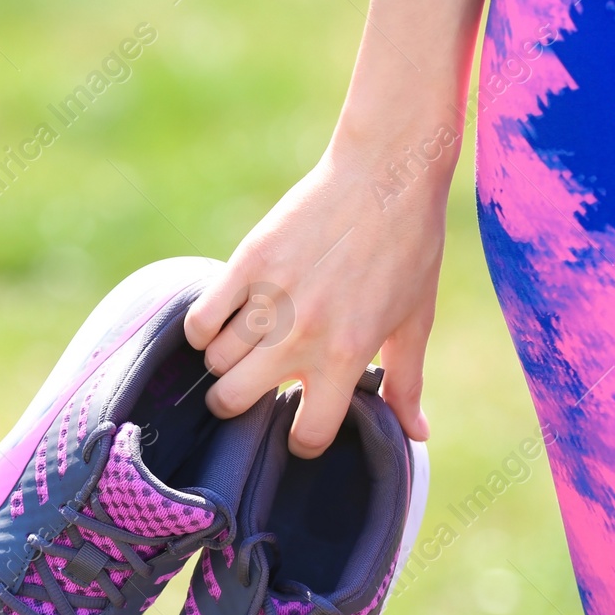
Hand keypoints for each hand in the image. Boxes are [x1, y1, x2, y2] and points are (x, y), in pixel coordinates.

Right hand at [184, 130, 453, 455]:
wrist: (385, 172)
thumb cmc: (408, 249)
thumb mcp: (414, 320)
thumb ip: (407, 383)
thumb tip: (416, 435)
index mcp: (345, 354)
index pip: (307, 434)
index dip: (303, 441)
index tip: (302, 424)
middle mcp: (301, 334)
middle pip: (233, 401)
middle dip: (239, 405)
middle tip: (253, 387)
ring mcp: (269, 299)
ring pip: (214, 362)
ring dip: (225, 363)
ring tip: (243, 347)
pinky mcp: (247, 264)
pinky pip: (198, 319)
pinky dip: (202, 329)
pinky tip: (222, 321)